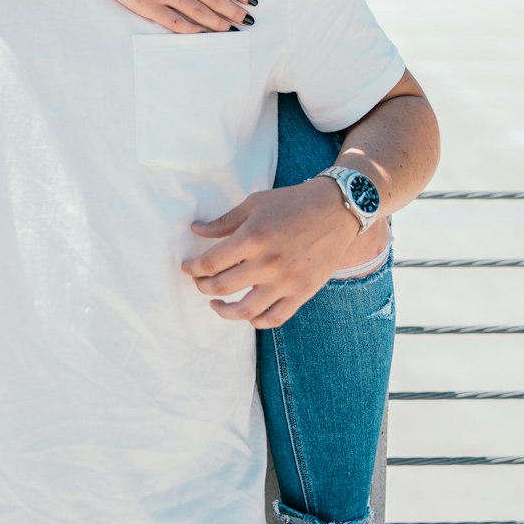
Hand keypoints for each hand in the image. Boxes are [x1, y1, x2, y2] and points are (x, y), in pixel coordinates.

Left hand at [181, 178, 359, 326]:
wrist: (335, 210)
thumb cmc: (292, 203)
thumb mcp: (254, 204)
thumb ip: (224, 222)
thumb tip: (196, 231)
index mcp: (252, 238)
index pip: (211, 262)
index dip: (194, 268)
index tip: (187, 268)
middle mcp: (267, 264)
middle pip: (223, 286)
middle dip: (203, 286)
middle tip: (199, 282)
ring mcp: (286, 282)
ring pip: (245, 311)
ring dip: (224, 311)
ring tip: (216, 304)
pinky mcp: (302, 293)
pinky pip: (274, 318)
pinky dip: (256, 321)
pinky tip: (247, 314)